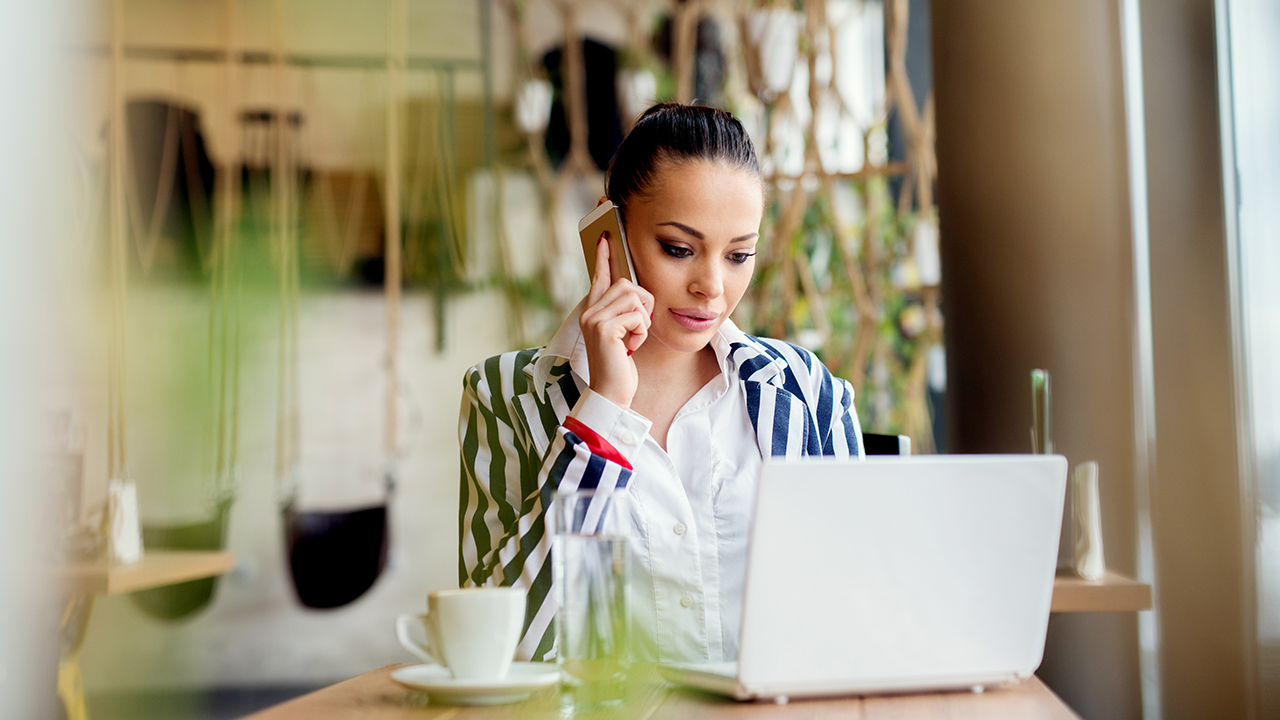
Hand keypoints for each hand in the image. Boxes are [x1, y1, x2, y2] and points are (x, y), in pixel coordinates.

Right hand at [579, 234, 652, 408]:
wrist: (610, 393)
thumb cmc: (619, 366)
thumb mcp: (622, 335)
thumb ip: (624, 313)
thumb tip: (637, 293)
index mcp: (592, 311)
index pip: (599, 277)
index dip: (603, 256)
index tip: (605, 236)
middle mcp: (589, 312)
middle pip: (628, 284)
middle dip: (644, 304)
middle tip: (639, 328)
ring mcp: (594, 319)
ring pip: (634, 297)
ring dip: (644, 319)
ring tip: (633, 339)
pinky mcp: (604, 329)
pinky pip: (638, 315)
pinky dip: (642, 332)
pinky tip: (631, 348)